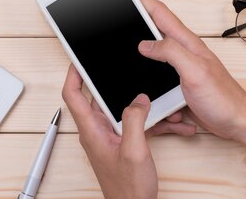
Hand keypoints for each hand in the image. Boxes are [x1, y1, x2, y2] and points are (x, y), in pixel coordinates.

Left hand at [62, 65, 195, 198]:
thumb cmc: (128, 189)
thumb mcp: (134, 150)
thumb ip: (135, 120)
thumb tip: (139, 98)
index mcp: (92, 130)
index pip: (72, 95)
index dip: (73, 74)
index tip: (79, 59)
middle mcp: (97, 130)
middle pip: (99, 97)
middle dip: (115, 83)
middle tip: (123, 67)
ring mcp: (110, 136)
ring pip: (123, 109)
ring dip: (143, 105)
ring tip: (162, 100)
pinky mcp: (123, 142)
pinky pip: (136, 123)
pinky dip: (152, 121)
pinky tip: (172, 122)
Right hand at [136, 0, 245, 140]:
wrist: (237, 123)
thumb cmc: (224, 99)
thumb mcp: (195, 71)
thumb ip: (170, 52)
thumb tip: (145, 44)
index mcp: (186, 43)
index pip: (160, 13)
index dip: (142, 1)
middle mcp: (182, 52)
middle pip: (154, 28)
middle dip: (137, 19)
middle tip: (120, 13)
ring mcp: (180, 67)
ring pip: (153, 52)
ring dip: (140, 48)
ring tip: (127, 37)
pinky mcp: (178, 84)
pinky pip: (157, 74)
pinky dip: (147, 74)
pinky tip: (142, 73)